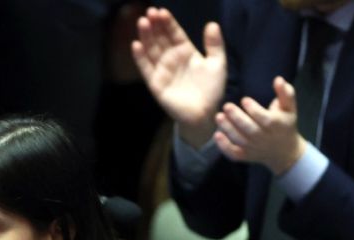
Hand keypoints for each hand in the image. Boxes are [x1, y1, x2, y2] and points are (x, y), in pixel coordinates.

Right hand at [131, 7, 226, 146]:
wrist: (204, 114)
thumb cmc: (211, 90)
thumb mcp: (218, 64)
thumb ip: (215, 44)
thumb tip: (211, 24)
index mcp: (185, 51)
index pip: (174, 33)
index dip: (168, 23)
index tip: (162, 11)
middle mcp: (171, 58)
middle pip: (160, 38)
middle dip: (154, 25)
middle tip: (149, 12)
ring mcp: (162, 70)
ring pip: (151, 50)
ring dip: (146, 36)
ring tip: (142, 22)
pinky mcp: (155, 84)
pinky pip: (146, 68)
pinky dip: (140, 57)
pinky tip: (136, 45)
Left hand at [214, 76, 307, 174]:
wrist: (284, 151)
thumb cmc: (285, 124)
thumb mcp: (290, 108)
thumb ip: (285, 93)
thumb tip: (278, 79)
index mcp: (277, 125)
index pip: (264, 118)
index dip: (254, 109)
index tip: (244, 99)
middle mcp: (264, 138)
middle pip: (249, 129)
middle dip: (237, 118)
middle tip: (226, 106)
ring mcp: (254, 148)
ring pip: (239, 140)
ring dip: (228, 129)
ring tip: (219, 116)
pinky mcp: (245, 156)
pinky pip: (233, 154)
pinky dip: (224, 146)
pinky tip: (217, 135)